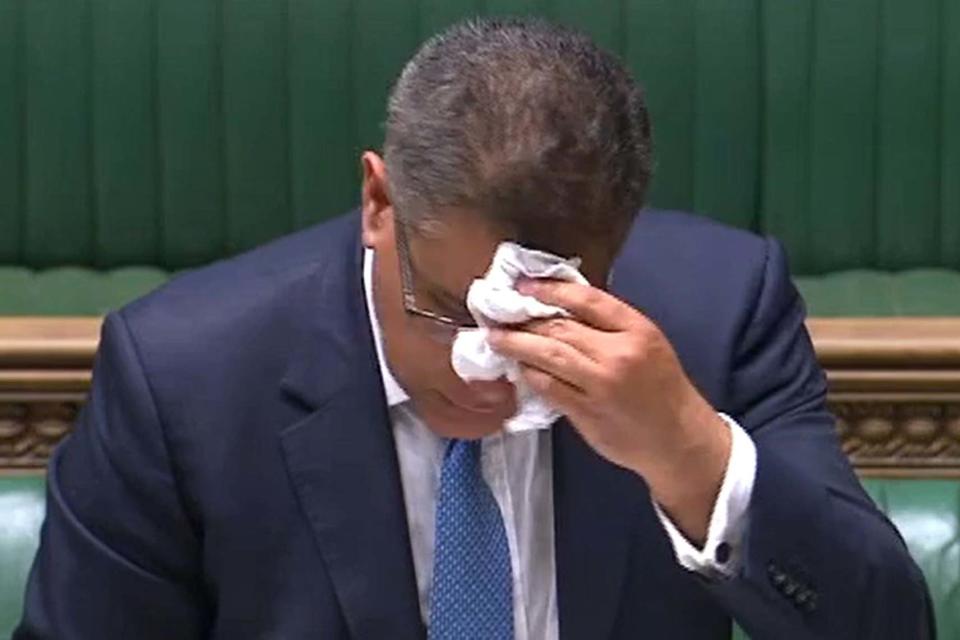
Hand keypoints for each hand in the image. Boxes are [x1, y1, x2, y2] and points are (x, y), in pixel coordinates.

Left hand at [487, 279, 731, 543]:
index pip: (586, 300)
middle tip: (498, 313)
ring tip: (496, 338)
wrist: (678, 438)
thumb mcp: (646, 342)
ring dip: (517, 345)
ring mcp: (601, 386)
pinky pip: (549, 388)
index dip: (550, 290)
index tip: (524, 286)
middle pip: (560, 329)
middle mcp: (618, 355)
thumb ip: (609, 324)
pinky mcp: (587, 413)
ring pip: (549, 357)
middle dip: (524, 320)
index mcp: (637, 330)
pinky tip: (518, 368)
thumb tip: (559, 306)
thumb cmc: (661, 386)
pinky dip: (530, 375)